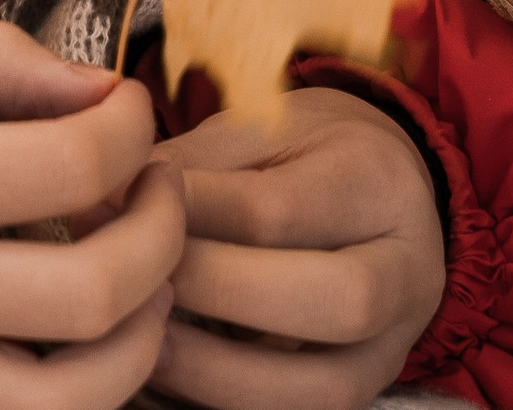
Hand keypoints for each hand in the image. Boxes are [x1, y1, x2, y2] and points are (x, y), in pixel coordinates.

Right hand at [0, 19, 184, 409]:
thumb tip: (103, 92)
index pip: (72, 169)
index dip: (132, 133)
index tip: (133, 112)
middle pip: (92, 296)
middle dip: (163, 237)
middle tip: (158, 192)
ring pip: (68, 404)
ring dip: (139, 341)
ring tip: (143, 280)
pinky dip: (70, 392)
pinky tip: (78, 335)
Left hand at [144, 85, 448, 409]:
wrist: (385, 192)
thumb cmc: (305, 153)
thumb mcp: (259, 129)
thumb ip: (193, 166)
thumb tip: (106, 207)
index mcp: (377, 180)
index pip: (281, 209)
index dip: (195, 216)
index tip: (128, 208)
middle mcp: (407, 270)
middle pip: (331, 300)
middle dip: (220, 296)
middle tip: (142, 281)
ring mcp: (394, 346)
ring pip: (321, 388)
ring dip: (218, 373)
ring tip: (147, 341)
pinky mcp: (365, 393)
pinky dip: (227, 405)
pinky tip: (171, 378)